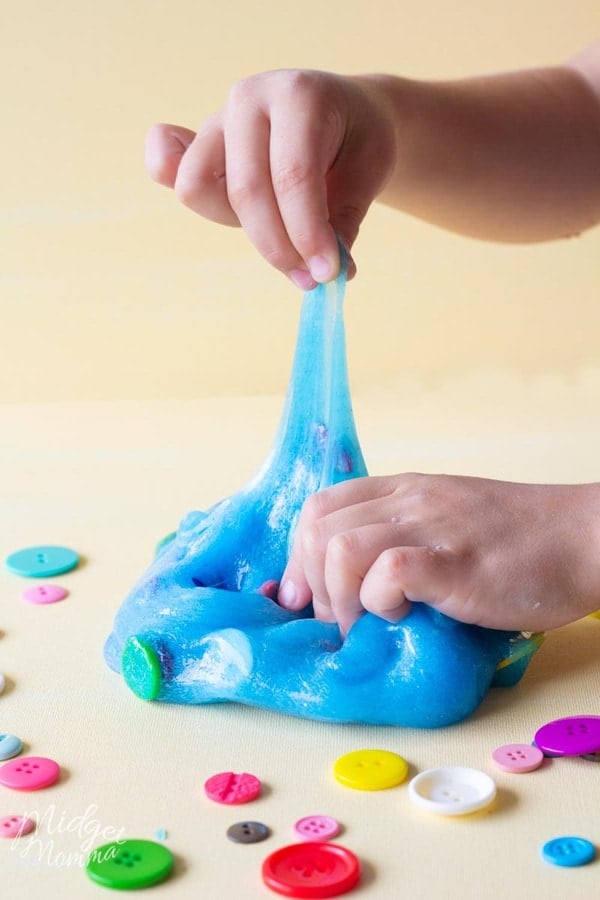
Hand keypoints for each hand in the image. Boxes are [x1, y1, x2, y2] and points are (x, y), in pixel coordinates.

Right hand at [144, 70, 395, 288]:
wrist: (344, 114)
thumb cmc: (357, 141)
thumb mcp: (369, 173)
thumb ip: (345, 220)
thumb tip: (329, 273)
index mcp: (297, 96)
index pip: (292, 175)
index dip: (307, 232)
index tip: (328, 273)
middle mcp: (248, 100)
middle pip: (245, 190)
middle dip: (279, 246)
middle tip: (312, 277)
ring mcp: (216, 120)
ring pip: (198, 188)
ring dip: (244, 231)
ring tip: (288, 248)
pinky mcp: (198, 143)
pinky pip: (167, 167)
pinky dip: (170, 181)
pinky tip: (209, 204)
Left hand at [277, 473, 599, 634]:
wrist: (583, 538)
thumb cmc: (519, 543)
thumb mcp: (446, 523)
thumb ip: (400, 540)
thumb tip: (347, 589)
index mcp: (402, 491)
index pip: (318, 507)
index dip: (299, 557)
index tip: (305, 598)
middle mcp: (409, 500)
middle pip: (317, 529)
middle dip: (313, 585)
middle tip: (340, 622)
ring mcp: (431, 527)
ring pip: (340, 548)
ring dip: (341, 599)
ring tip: (369, 624)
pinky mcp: (455, 562)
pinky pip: (388, 572)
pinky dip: (381, 603)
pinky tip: (406, 617)